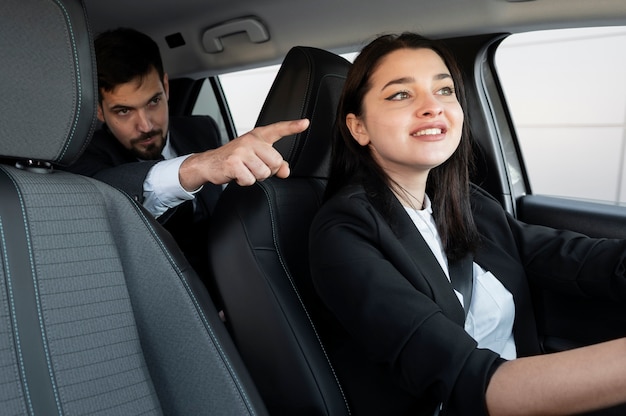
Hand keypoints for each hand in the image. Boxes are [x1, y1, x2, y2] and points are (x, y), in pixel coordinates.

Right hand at [179, 118, 309, 189]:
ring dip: (255, 177)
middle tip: (254, 167)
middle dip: (267, 170)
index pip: (278, 129)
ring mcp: (241, 151)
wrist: (209, 163)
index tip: (305, 123)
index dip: (293, 127)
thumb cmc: (235, 159)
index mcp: (258, 136)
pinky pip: (250, 180)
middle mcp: (250, 140)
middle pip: (275, 162)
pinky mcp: (233, 163)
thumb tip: (286, 171)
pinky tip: (237, 175)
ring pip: (263, 173)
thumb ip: (275, 164)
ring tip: (245, 170)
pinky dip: (244, 182)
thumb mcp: (256, 158)